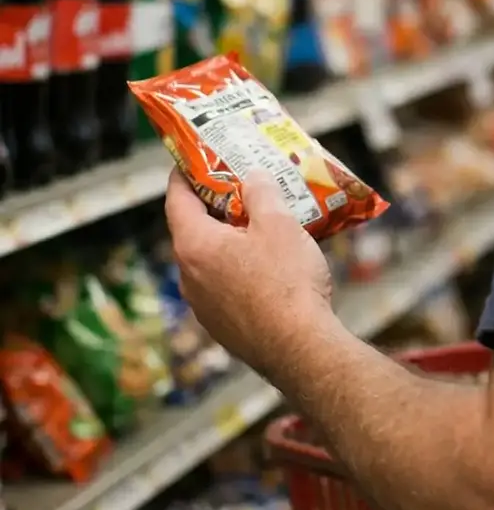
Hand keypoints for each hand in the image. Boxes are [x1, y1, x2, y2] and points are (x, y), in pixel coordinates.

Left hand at [164, 168, 334, 381]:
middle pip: (193, 230)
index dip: (184, 175)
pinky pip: (223, 287)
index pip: (176, 199)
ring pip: (209, 261)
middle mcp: (189, 277)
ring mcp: (203, 306)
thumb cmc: (287, 281)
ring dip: (228, 241)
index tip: (193, 160)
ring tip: (260, 228)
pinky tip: (268, 267)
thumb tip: (253, 178)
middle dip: (215, 208)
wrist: (300, 349)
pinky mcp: (222, 327)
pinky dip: (238, 269)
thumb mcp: (279, 224)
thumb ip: (261, 194)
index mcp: (195, 245)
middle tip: (240, 190)